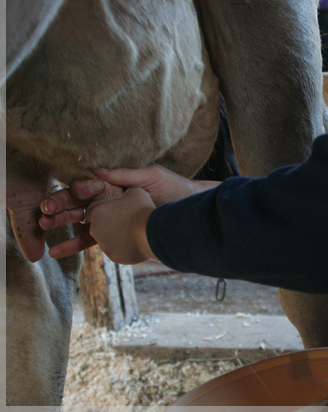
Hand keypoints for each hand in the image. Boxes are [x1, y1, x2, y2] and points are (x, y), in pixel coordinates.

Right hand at [40, 165, 219, 257]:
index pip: (87, 185)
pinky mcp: (116, 234)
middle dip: (59, 208)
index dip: (73, 191)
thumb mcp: (151, 176)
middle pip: (78, 203)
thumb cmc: (175, 188)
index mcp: (116, 184)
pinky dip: (75, 244)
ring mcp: (112, 218)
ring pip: (81, 222)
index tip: (66, 196)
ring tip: (45, 231)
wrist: (191, 212)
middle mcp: (110, 200)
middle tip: (44, 214)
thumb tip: (96, 169)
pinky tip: (58, 251)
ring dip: (62, 227)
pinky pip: (93, 240)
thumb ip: (125, 174)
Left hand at [84, 187, 156, 264]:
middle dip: (110, 224)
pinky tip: (137, 241)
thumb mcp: (134, 191)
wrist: (153, 232)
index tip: (115, 210)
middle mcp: (95, 230)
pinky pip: (118, 251)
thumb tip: (125, 196)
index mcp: (96, 211)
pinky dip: (125, 247)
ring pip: (108, 240)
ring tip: (134, 232)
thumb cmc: (142, 209)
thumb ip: (124, 194)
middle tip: (126, 221)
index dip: (104, 209)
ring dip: (117, 236)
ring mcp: (104, 245)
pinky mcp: (114, 256)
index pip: (92, 210)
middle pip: (99, 226)